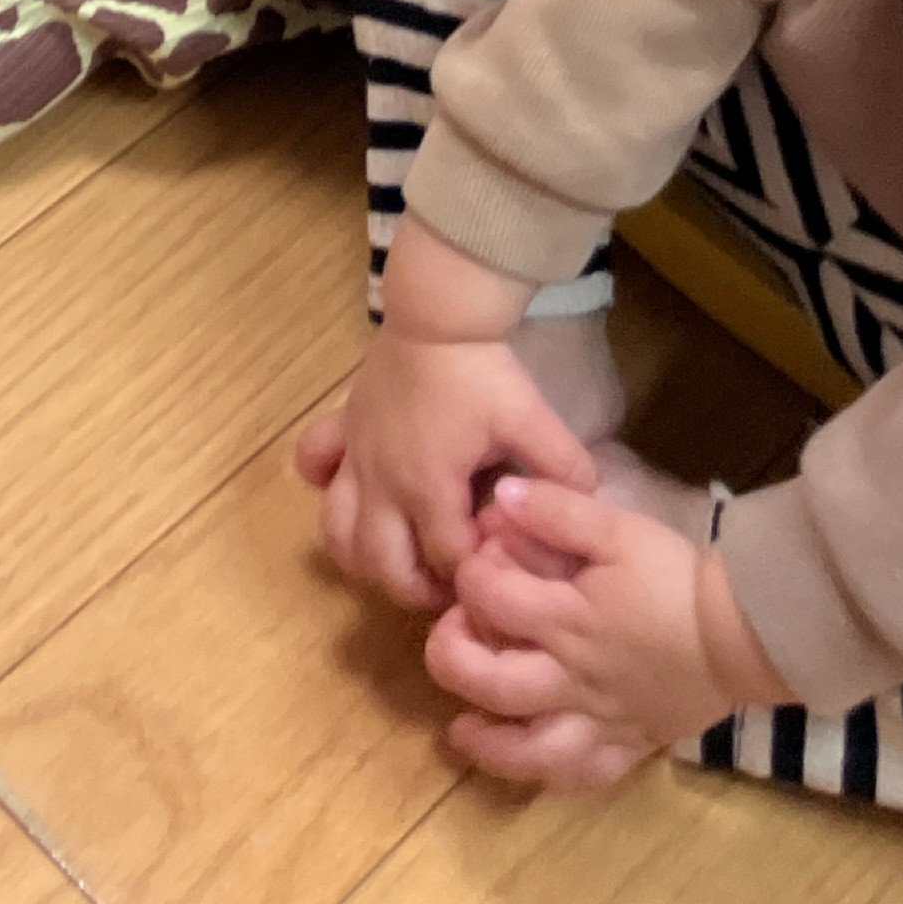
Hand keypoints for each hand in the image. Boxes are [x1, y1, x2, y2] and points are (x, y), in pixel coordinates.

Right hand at [296, 221, 593, 609]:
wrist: (437, 314)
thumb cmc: (481, 371)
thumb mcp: (533, 420)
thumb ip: (565, 469)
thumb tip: (589, 507)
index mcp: (429, 487)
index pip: (447, 560)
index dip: (475, 577)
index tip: (498, 574)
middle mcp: (383, 483)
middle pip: (383, 566)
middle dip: (415, 589)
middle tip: (448, 586)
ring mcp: (356, 457)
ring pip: (337, 533)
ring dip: (363, 557)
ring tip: (398, 555)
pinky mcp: (343, 429)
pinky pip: (314, 466)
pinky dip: (324, 486)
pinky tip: (350, 491)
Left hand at [425, 476, 790, 789]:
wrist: (745, 633)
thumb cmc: (676, 578)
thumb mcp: (619, 528)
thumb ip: (559, 510)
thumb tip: (500, 495)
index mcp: (567, 618)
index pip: (491, 600)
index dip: (469, 578)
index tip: (475, 564)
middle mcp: (573, 676)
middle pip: (494, 684)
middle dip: (453, 662)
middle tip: (446, 643)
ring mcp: (600, 719)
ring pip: (533, 750)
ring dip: (489, 745)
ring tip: (459, 732)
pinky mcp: (630, 745)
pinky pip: (586, 776)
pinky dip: (552, 779)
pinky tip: (527, 766)